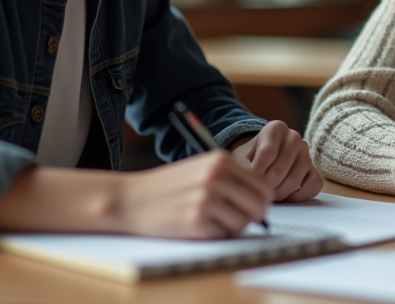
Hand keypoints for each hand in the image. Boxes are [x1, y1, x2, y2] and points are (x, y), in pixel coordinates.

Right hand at [115, 151, 271, 237]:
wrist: (131, 199)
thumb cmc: (168, 187)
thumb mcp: (201, 168)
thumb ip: (231, 178)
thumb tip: (263, 199)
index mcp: (221, 160)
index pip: (263, 185)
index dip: (260, 200)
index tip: (249, 207)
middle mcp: (216, 176)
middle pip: (259, 204)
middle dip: (253, 216)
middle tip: (237, 219)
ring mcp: (207, 198)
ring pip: (244, 222)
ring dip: (233, 227)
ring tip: (213, 221)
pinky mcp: (197, 220)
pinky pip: (225, 234)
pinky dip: (217, 234)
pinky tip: (200, 226)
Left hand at [230, 120, 323, 202]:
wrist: (263, 160)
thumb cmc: (251, 158)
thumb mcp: (241, 157)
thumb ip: (242, 167)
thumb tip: (250, 181)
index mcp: (276, 128)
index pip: (267, 154)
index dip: (256, 173)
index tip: (248, 180)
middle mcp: (294, 137)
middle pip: (279, 170)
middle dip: (265, 186)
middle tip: (257, 191)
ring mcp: (307, 153)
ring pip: (294, 181)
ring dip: (278, 194)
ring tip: (268, 194)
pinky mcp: (315, 169)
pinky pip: (313, 186)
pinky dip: (298, 197)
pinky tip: (286, 196)